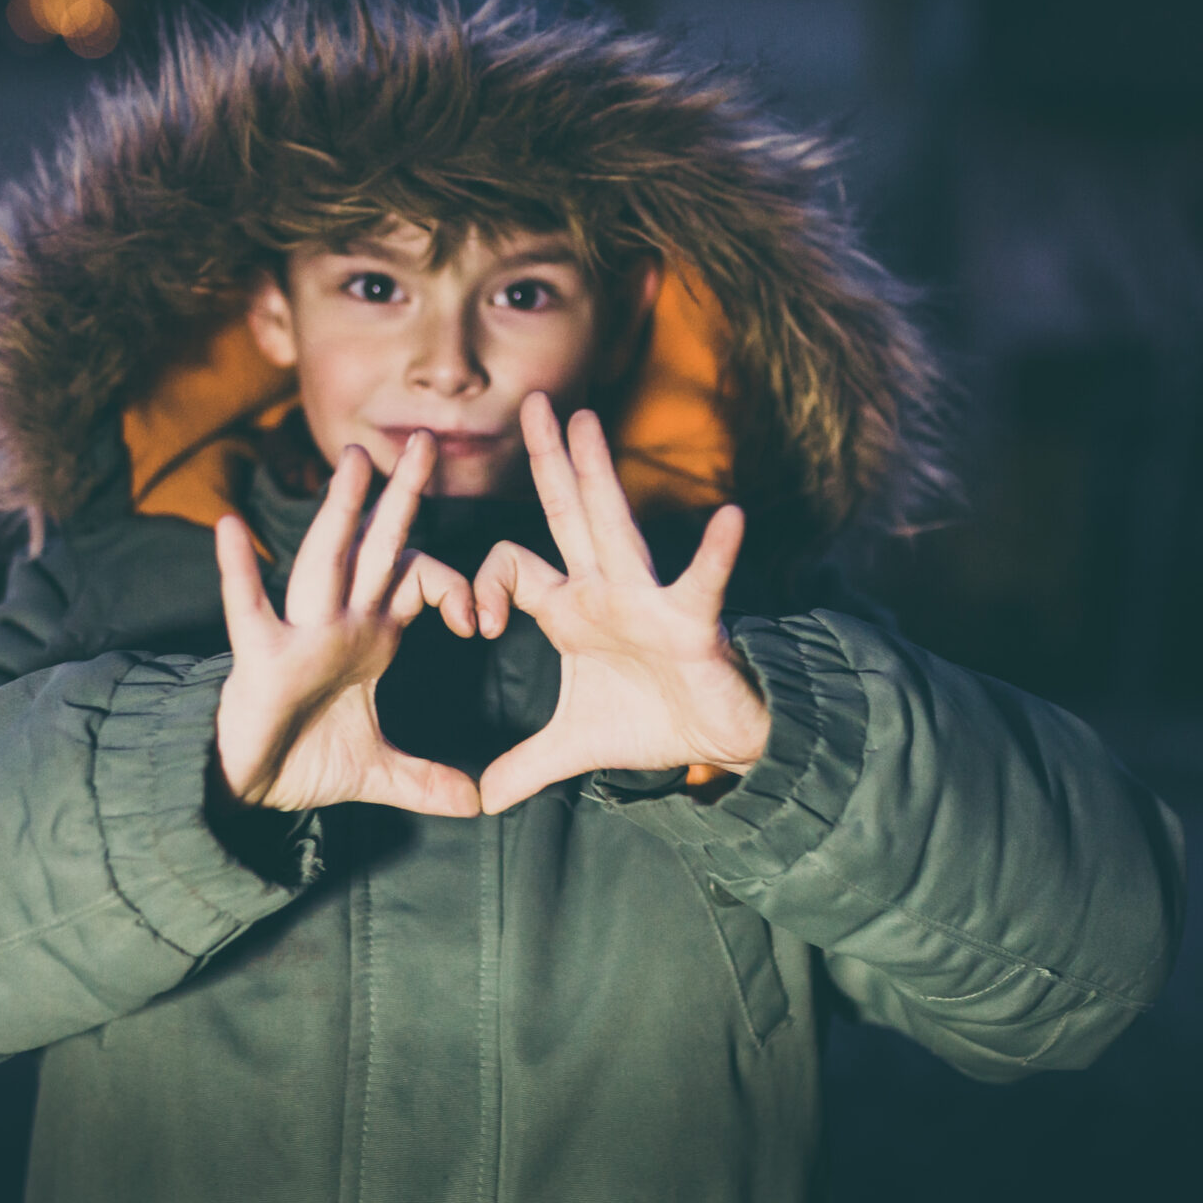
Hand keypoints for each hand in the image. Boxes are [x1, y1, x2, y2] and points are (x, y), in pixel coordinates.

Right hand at [214, 433, 480, 816]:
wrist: (249, 784)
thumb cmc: (306, 758)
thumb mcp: (379, 773)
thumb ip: (426, 781)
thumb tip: (477, 804)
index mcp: (370, 636)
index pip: (416, 581)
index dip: (452, 587)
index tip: (480, 623)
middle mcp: (337, 621)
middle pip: (375, 548)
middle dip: (401, 499)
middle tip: (426, 444)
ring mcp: (297, 633)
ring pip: (323, 561)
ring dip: (338, 513)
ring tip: (353, 462)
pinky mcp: (259, 658)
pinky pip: (248, 608)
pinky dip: (237, 571)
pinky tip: (230, 528)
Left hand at [473, 394, 769, 814]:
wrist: (721, 738)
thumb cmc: (653, 723)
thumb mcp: (573, 747)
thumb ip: (524, 766)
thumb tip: (480, 800)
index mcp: (572, 610)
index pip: (512, 569)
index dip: (482, 586)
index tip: (473, 626)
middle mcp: (605, 591)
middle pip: (566, 514)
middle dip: (547, 460)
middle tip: (532, 401)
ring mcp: (648, 599)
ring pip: (615, 527)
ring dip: (599, 475)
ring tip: (587, 421)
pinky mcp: (693, 621)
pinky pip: (703, 580)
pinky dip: (716, 552)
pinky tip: (729, 518)